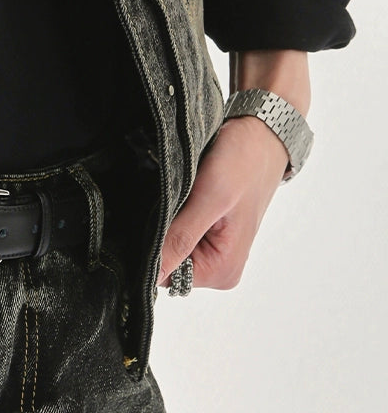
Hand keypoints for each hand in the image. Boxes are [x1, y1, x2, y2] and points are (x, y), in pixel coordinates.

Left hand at [157, 112, 289, 289]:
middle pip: (165, 259)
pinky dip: (174, 211)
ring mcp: (214, 250)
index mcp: (222, 270)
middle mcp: (219, 267)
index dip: (150, 248)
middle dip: (159, 230)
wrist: (261, 137)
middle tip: (172, 199)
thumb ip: (181, 237)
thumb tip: (153, 274)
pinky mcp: (208, 231)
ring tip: (182, 194)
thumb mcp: (210, 198)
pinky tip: (184, 194)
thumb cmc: (244, 162)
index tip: (155, 217)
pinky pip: (177, 229)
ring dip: (166, 218)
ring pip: (168, 242)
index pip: (163, 275)